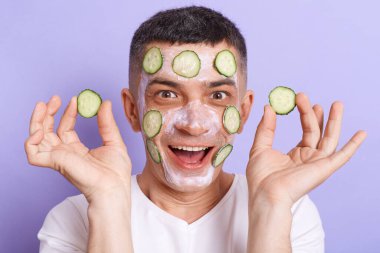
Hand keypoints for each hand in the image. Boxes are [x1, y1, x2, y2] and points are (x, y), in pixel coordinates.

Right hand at [24, 95, 131, 202]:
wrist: (114, 187)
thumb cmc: (116, 172)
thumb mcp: (114, 141)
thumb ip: (107, 123)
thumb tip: (105, 102)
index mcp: (77, 149)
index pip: (65, 128)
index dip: (68, 113)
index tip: (75, 99)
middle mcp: (65, 153)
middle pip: (48, 130)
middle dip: (48, 113)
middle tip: (54, 98)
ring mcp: (59, 158)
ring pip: (37, 138)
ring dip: (37, 120)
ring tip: (43, 105)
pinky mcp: (55, 163)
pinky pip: (33, 154)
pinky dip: (30, 141)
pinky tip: (40, 130)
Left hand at [246, 93, 366, 207]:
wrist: (266, 194)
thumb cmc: (261, 177)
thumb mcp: (260, 147)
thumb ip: (265, 128)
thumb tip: (269, 107)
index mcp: (296, 155)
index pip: (306, 131)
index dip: (305, 114)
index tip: (300, 98)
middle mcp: (309, 158)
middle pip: (318, 131)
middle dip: (316, 113)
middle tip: (307, 96)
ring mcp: (318, 163)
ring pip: (330, 138)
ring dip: (335, 121)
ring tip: (337, 104)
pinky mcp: (324, 169)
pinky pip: (342, 156)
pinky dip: (353, 145)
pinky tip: (362, 133)